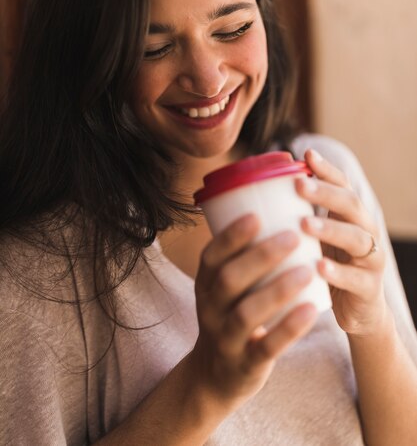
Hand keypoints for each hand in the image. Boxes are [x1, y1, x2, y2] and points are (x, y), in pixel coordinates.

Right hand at [192, 214, 317, 406]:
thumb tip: (273, 207)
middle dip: (260, 256)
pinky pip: (267, 347)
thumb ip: (241, 257)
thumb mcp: (223, 288)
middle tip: (292, 236)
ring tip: (307, 271)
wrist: (216, 376)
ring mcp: (225, 338)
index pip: (211, 256)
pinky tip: (312, 309)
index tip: (257, 214)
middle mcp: (209, 309)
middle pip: (229, 279)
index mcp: (205, 285)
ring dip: (277, 290)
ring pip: (247, 313)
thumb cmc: (230, 315)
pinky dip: (290, 328)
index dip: (231, 236)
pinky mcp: (245, 364)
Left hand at [296, 149, 386, 336]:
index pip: (342, 185)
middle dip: (325, 193)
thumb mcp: (314, 239)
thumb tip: (253, 194)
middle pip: (351, 205)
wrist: (356, 312)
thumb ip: (296, 217)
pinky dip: (338, 272)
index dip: (327, 170)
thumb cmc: (327, 266)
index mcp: (349, 216)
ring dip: (330, 229)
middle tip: (299, 186)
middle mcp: (365, 231)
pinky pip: (356, 278)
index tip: (307, 155)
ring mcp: (370, 259)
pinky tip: (319, 267)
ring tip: (305, 224)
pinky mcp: (369, 288)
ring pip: (357, 238)